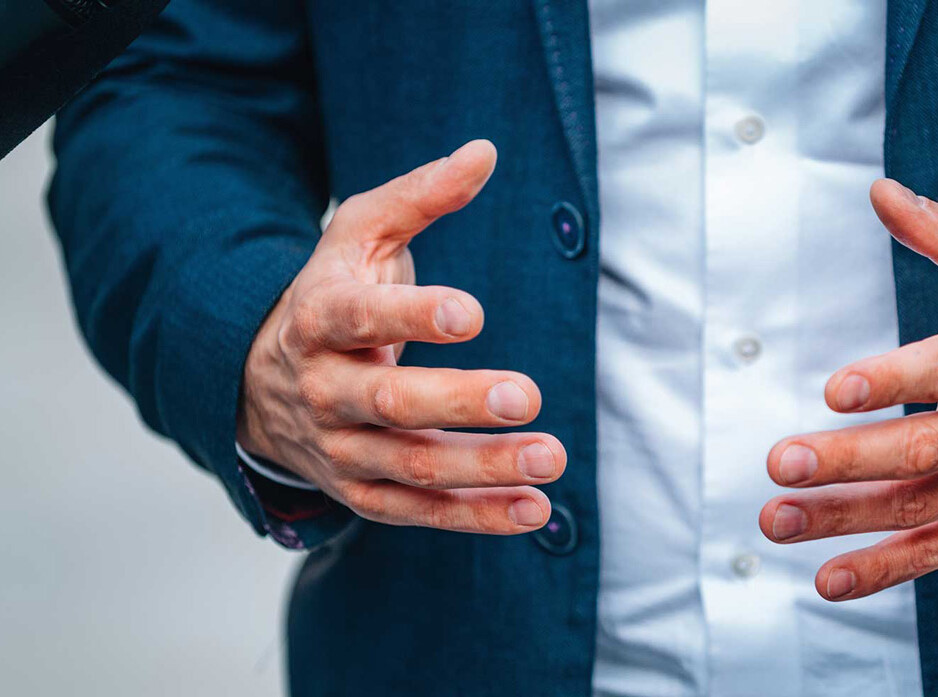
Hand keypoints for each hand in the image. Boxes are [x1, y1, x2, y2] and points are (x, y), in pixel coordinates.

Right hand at [236, 141, 564, 533]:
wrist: (259, 382)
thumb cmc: (331, 295)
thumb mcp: (359, 236)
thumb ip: (420, 196)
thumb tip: (486, 152)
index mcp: (318, 318)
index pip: (359, 318)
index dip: (412, 316)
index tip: (471, 312)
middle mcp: (324, 389)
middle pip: (391, 402)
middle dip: (458, 402)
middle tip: (525, 395)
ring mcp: (340, 447)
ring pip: (412, 464)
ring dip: (484, 467)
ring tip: (550, 458)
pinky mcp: (362, 491)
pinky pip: (420, 510)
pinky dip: (476, 516)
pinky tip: (534, 510)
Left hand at [758, 179, 937, 600]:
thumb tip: (880, 194)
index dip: (894, 379)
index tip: (838, 388)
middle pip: (925, 448)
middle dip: (848, 459)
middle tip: (782, 463)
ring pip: (922, 504)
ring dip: (846, 516)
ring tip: (778, 518)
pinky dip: (889, 567)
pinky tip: (831, 577)